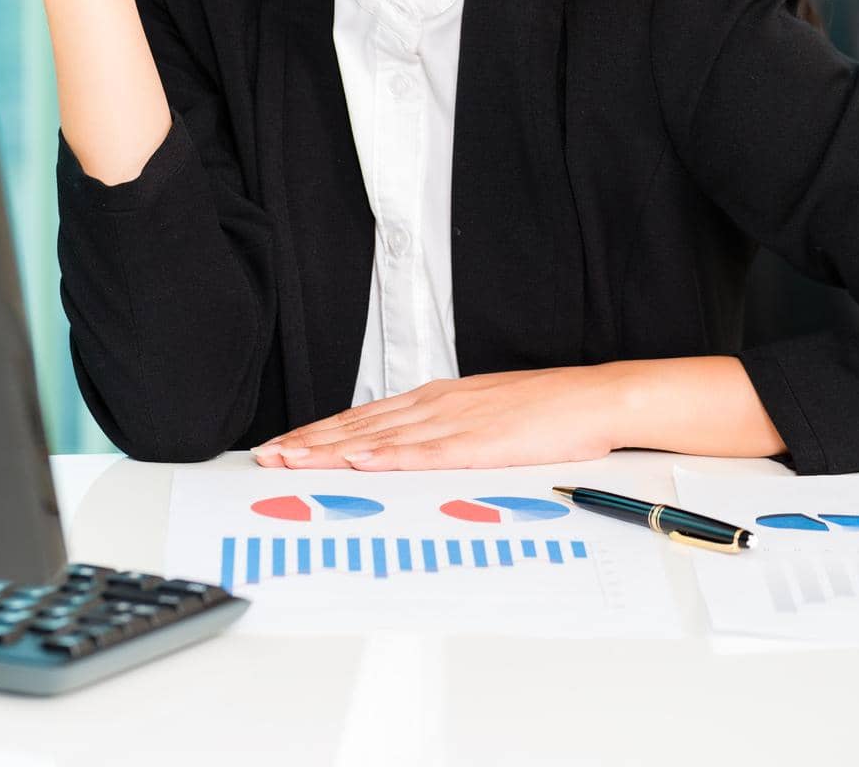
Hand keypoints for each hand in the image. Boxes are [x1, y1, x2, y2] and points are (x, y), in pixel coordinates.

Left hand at [251, 367, 621, 469]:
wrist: (591, 399)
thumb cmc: (544, 412)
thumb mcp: (482, 416)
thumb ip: (442, 432)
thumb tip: (406, 450)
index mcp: (436, 399)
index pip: (364, 418)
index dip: (319, 433)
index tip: (285, 446)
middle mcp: (435, 404)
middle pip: (359, 425)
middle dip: (308, 442)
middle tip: (266, 457)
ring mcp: (454, 421)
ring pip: (379, 436)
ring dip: (331, 449)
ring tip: (292, 460)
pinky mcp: (477, 442)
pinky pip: (424, 452)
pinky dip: (387, 456)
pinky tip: (359, 461)